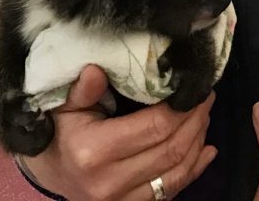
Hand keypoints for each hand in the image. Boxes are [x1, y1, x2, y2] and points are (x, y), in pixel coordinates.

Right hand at [22, 64, 215, 200]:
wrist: (51, 175)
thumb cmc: (62, 133)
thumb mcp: (66, 106)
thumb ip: (83, 89)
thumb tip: (96, 70)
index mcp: (94, 151)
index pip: (155, 127)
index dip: (182, 108)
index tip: (196, 88)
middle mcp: (109, 182)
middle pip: (171, 149)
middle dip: (196, 120)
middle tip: (207, 97)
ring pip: (176, 172)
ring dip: (198, 141)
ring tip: (205, 115)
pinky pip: (171, 191)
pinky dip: (194, 169)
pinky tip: (207, 150)